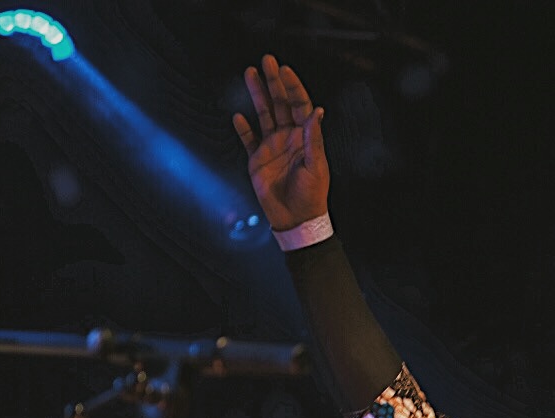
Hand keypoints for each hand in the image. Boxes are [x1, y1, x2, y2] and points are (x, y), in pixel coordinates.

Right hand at [232, 54, 326, 231]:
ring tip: (250, 73)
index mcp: (305, 138)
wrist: (296, 219)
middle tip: (267, 60)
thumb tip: (317, 111)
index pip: (299, 106)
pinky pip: (249, 140)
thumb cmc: (311, 195)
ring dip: (257, 95)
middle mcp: (288, 139)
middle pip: (280, 104)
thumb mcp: (316, 166)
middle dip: (273, 82)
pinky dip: (243, 128)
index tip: (284, 70)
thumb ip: (313, 139)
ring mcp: (272, 148)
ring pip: (264, 115)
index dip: (292, 88)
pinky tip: (238, 115)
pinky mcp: (258, 160)